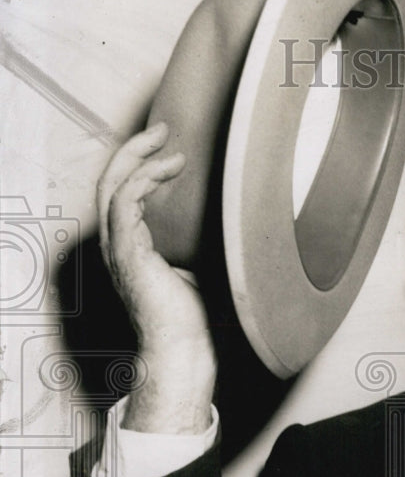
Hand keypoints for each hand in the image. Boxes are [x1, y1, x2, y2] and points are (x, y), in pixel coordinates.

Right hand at [98, 122, 215, 433]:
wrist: (183, 346)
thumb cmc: (191, 315)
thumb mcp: (193, 269)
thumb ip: (191, 246)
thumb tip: (222, 226)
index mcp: (129, 245)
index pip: (122, 194)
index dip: (140, 165)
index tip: (169, 149)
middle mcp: (117, 244)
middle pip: (110, 181)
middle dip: (134, 150)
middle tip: (161, 130)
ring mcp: (118, 248)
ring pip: (113, 186)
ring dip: (139, 160)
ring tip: (169, 148)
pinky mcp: (128, 252)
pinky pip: (124, 202)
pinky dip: (142, 180)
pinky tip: (166, 171)